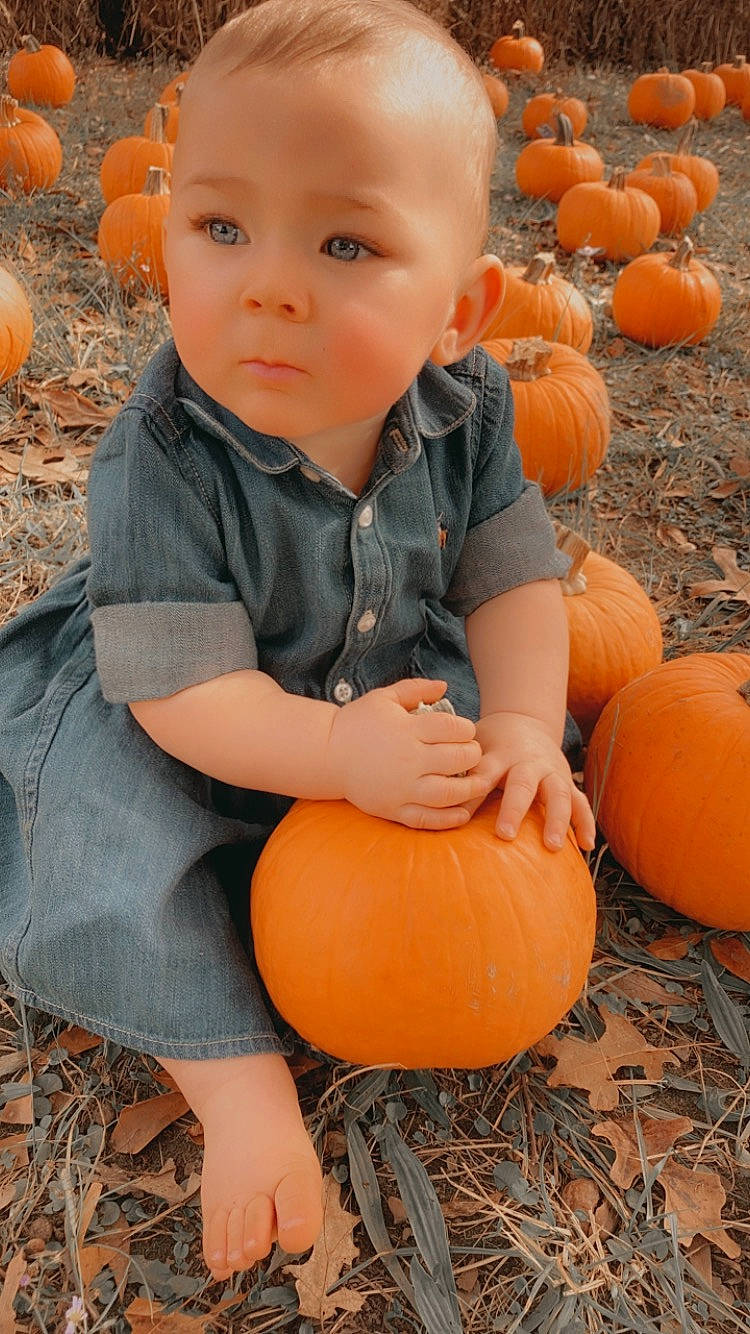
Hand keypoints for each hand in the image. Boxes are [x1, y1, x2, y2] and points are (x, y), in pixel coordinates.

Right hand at [326, 678, 491, 828]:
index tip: (465, 731)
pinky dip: (449, 819)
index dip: (466, 729)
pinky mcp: (394, 809)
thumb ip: (416, 689)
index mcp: (407, 730)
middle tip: (473, 754)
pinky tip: (463, 813)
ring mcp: (401, 788)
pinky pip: (427, 819)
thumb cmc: (357, 723)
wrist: (326, 755)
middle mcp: (408, 759)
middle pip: (457, 759)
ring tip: (478, 783)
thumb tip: (445, 685)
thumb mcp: (384, 698)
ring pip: (448, 793)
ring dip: (470, 789)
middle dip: (473, 755)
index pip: (452, 729)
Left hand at [461, 711, 595, 851]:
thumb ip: (463, 773)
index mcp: (499, 754)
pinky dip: (584, 822)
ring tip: (552, 846)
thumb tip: (439, 805)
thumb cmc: (491, 743)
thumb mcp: (475, 750)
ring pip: (558, 794)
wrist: (523, 721)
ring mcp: (550, 772)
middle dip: (514, 809)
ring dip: (557, 819)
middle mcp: (527, 763)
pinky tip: (586, 845)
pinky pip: (579, 802)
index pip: (484, 773)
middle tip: (504, 835)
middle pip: (523, 785)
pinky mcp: (565, 781)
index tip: (462, 815)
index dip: (474, 792)